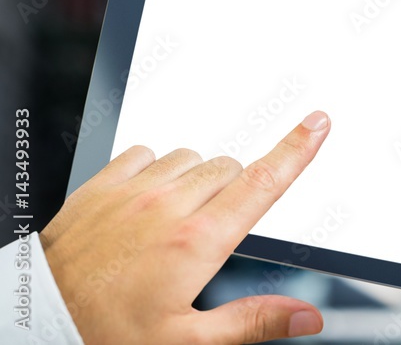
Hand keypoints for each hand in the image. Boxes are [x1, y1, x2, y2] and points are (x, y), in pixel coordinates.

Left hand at [40, 111, 331, 343]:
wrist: (35, 323)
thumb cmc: (105, 335)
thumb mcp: (187, 342)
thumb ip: (253, 322)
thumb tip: (305, 316)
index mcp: (198, 243)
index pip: (263, 183)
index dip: (297, 149)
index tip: (318, 125)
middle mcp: (168, 207)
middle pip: (231, 168)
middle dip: (238, 190)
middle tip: (219, 231)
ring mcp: (133, 191)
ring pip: (193, 158)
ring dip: (199, 180)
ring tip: (180, 221)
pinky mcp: (102, 185)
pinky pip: (148, 152)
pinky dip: (158, 169)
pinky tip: (148, 200)